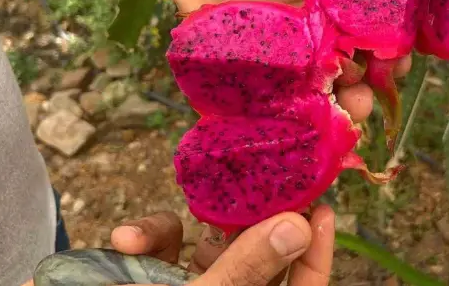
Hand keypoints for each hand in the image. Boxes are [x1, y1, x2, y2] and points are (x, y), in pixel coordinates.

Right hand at [111, 206, 334, 285]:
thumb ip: (243, 270)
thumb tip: (299, 227)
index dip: (316, 256)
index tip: (323, 207)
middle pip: (258, 259)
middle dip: (259, 218)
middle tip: (267, 173)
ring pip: (210, 245)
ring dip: (199, 222)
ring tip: (203, 195)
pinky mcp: (145, 277)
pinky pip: (161, 247)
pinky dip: (146, 235)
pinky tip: (124, 239)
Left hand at [160, 0, 410, 121]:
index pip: (371, 11)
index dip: (392, 32)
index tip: (405, 50)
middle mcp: (314, 20)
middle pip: (355, 53)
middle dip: (374, 75)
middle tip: (379, 86)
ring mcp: (285, 47)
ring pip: (323, 80)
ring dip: (343, 98)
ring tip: (353, 111)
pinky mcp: (254, 65)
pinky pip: (278, 92)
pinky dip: (295, 110)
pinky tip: (306, 123)